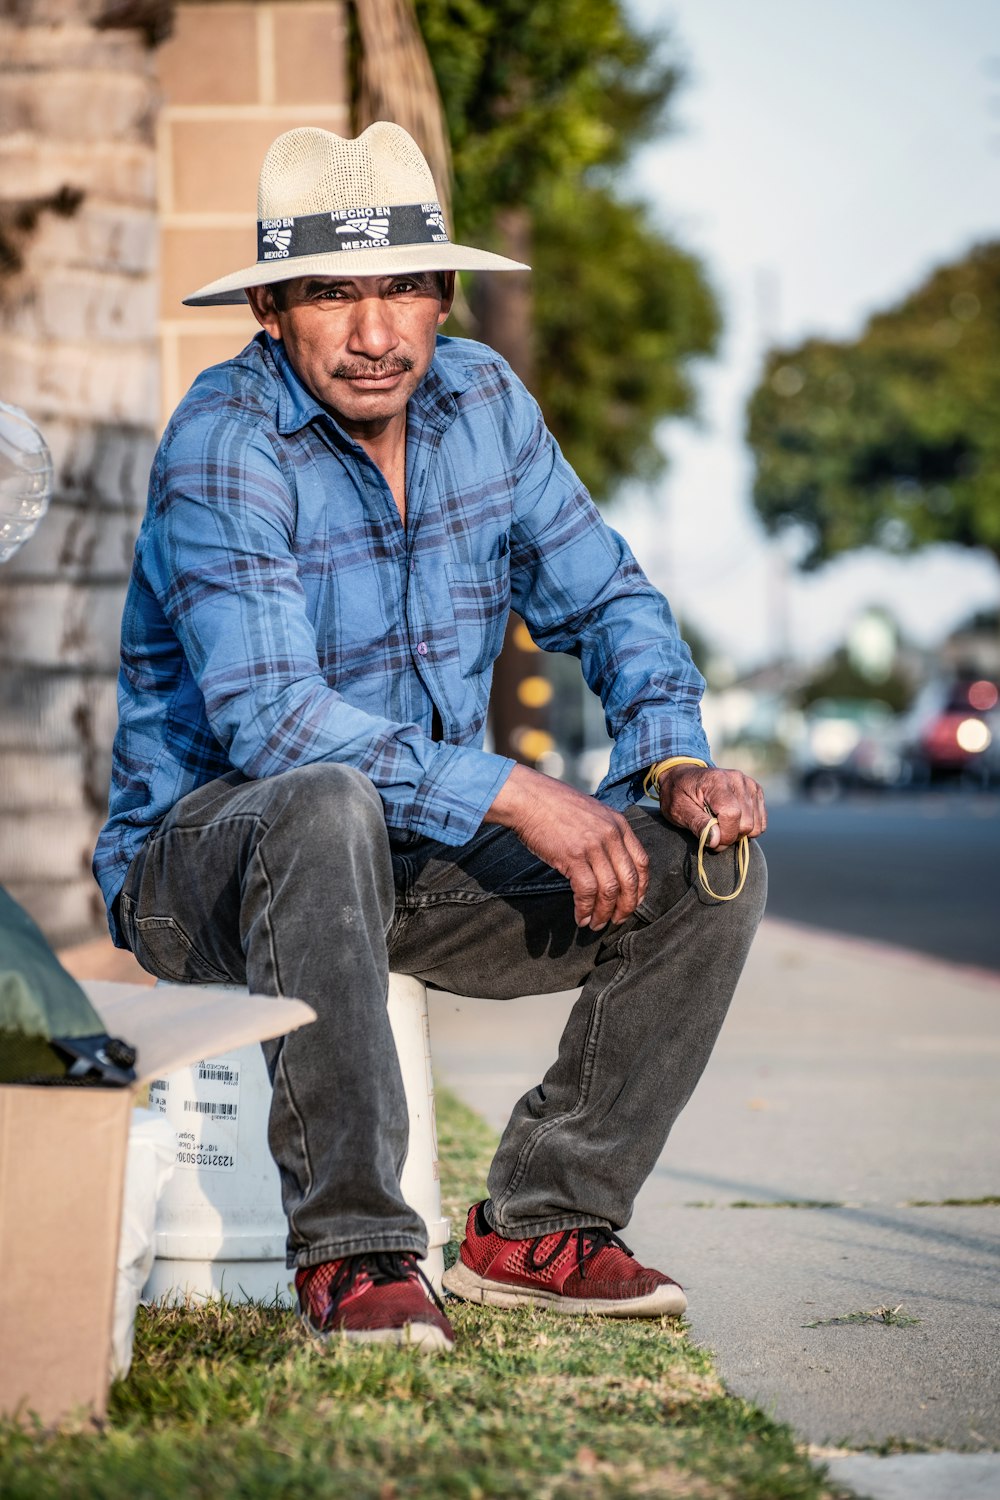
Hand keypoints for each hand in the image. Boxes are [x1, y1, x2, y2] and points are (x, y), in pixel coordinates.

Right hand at [485, 764, 648, 929]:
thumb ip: (607, 834)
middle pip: (630, 880)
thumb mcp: (593, 813)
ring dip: (604, 913)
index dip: (641, 887)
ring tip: (596, 924)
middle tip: (617, 920)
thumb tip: (610, 865)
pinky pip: (586, 891)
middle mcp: (611, 835)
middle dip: (626, 907)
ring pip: (609, 890)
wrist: (529, 798)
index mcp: (619, 824)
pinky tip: (581, 917)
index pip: (641, 862)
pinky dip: (585, 909)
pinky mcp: (573, 856)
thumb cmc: (555, 805)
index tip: (634, 902)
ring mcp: (593, 846)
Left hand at [658, 765, 766, 847]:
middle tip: (713, 835)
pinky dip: (748, 828)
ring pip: (756, 825)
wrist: (683, 776)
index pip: (732, 814)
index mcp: (717, 780)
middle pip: (746, 823)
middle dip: (730, 837)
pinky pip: (761, 821)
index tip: (711, 840)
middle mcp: (737, 780)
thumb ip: (697, 824)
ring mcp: (749, 784)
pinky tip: (732, 822)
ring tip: (721, 826)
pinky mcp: (756, 791)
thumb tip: (716, 841)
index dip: (724, 835)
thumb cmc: (678, 794)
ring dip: (739, 833)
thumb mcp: (678, 810)